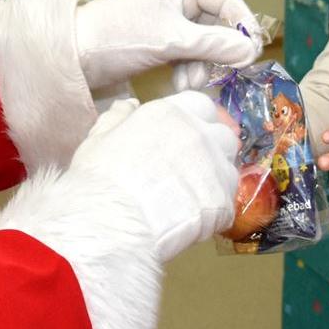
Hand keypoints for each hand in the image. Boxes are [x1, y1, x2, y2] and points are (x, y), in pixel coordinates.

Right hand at [67, 91, 239, 262]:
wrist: (110, 223)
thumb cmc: (98, 180)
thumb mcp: (98, 139)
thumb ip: (117, 118)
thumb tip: (129, 105)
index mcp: (169, 113)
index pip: (201, 105)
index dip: (196, 121)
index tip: (185, 138)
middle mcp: (198, 134)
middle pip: (224, 135)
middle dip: (214, 149)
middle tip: (192, 170)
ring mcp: (214, 168)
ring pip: (230, 170)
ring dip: (216, 181)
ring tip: (191, 200)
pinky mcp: (221, 203)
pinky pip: (228, 206)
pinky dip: (214, 214)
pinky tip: (191, 223)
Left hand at [74, 0, 260, 90]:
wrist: (76, 56)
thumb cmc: (119, 38)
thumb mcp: (172, 41)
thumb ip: (214, 45)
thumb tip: (251, 51)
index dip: (243, 25)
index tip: (252, 54)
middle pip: (217, 24)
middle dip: (217, 52)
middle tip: (221, 75)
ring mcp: (169, 18)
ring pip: (203, 42)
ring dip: (202, 65)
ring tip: (190, 83)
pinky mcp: (160, 38)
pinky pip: (188, 52)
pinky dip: (188, 68)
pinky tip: (180, 83)